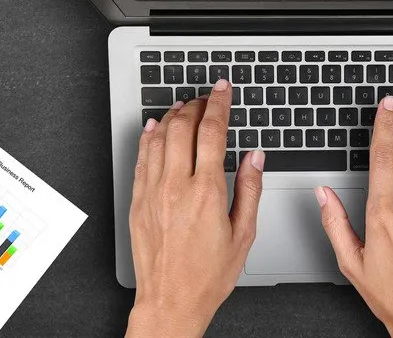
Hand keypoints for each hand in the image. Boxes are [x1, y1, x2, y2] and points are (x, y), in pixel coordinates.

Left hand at [126, 81, 264, 337]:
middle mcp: (176, 187)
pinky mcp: (137, 201)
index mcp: (206, 192)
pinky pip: (141, 158)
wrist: (170, 301)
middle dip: (196, 104)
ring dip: (172, 115)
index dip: (218, 104)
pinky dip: (149, 137)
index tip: (222, 90)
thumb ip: (250, 190)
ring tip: (183, 106)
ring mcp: (152, 192)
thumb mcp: (243, 235)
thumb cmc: (207, 276)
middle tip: (206, 97)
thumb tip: (255, 157)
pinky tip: (155, 128)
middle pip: (182, 127)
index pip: (212, 132)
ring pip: (158, 138)